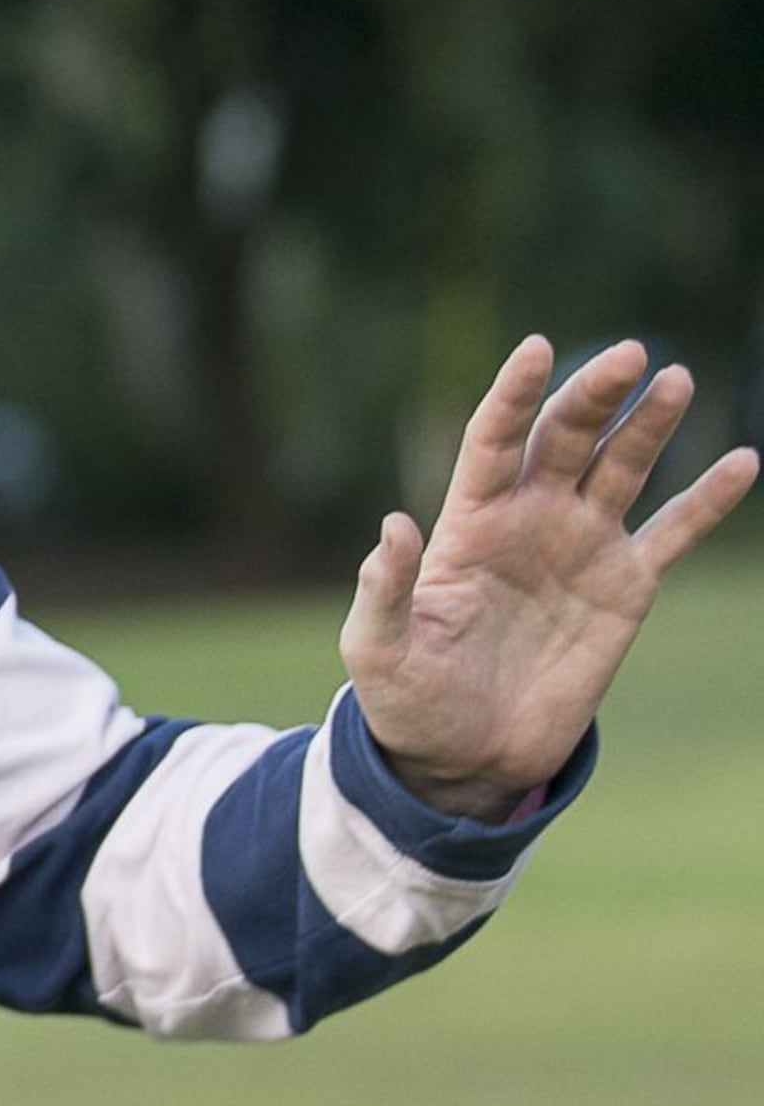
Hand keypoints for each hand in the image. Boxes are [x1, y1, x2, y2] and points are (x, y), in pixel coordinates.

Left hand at [343, 336, 756, 817]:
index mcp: (467, 524)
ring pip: (622, 468)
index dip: (512, 396)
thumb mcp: (378, 652)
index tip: (534, 349)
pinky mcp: (625, 587)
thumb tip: (396, 525)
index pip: (492, 442)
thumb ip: (384, 591)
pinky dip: (709, 499)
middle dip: (593, 395)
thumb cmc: (409, 701)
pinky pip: (675, 533)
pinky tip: (743, 461)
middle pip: (565, 439)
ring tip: (676, 379)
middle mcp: (528, 521)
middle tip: (627, 354)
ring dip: (648, 423)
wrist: (465, 756)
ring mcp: (581, 548)